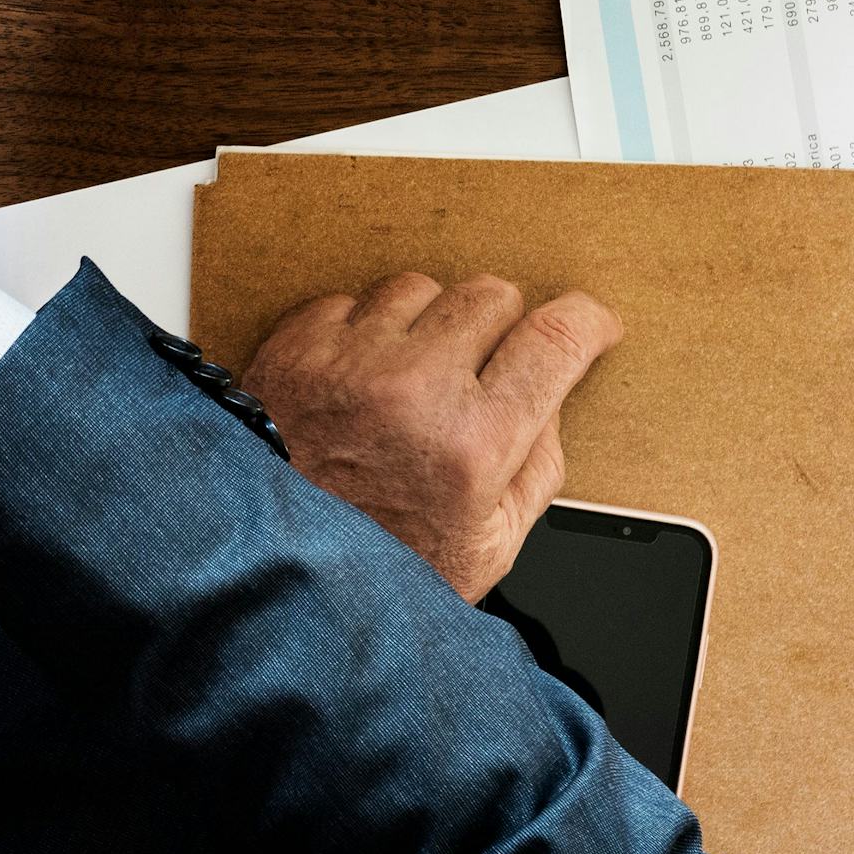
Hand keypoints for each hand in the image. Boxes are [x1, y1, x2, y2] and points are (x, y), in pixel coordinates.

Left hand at [241, 275, 622, 600]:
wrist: (263, 565)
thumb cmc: (373, 564)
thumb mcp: (488, 547)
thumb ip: (538, 469)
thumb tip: (552, 399)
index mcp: (474, 444)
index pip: (555, 339)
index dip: (586, 322)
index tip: (590, 324)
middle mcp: (415, 389)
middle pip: (491, 295)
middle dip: (500, 328)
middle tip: (482, 371)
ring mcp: (350, 361)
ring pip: (420, 288)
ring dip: (426, 325)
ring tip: (409, 383)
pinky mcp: (296, 347)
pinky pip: (352, 300)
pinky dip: (363, 333)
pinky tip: (358, 383)